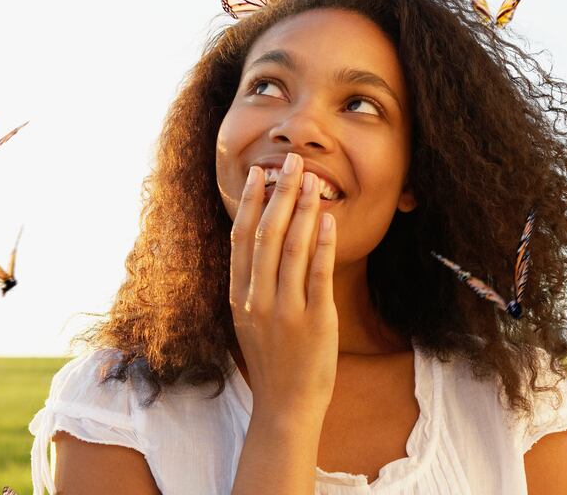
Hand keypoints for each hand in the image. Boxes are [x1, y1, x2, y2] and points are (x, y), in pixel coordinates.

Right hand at [229, 152, 338, 426]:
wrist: (286, 404)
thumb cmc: (271, 359)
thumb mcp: (249, 318)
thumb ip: (252, 281)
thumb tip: (259, 239)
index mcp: (239, 296)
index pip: (242, 238)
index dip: (250, 202)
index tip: (258, 172)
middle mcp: (257, 299)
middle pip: (267, 234)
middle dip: (280, 193)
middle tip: (293, 161)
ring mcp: (285, 310)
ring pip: (292, 248)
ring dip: (303, 209)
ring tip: (314, 180)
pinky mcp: (315, 321)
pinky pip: (318, 275)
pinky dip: (322, 244)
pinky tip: (327, 220)